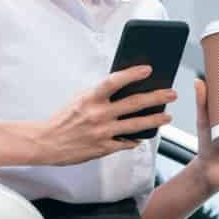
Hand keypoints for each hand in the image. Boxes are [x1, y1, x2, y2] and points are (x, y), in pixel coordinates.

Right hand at [31, 65, 177, 165]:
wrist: (47, 142)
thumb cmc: (64, 119)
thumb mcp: (79, 99)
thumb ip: (100, 95)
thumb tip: (124, 88)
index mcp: (90, 98)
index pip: (114, 81)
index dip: (132, 74)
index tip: (148, 69)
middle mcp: (98, 115)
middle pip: (134, 104)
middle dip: (156, 98)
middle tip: (171, 93)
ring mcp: (103, 133)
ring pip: (136, 125)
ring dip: (155, 120)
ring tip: (167, 116)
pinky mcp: (103, 148)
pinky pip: (126, 143)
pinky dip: (135, 139)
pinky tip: (144, 136)